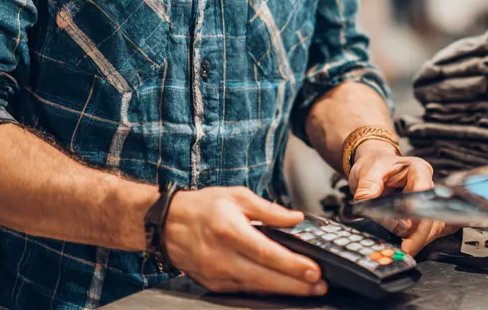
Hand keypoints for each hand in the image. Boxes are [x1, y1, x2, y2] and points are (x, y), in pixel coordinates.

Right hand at [164, 186, 325, 295]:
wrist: (167, 223)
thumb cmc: (202, 207)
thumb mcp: (237, 196)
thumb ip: (269, 210)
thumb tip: (296, 218)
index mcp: (229, 230)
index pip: (267, 253)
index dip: (292, 265)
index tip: (313, 270)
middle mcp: (222, 256)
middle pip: (265, 278)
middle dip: (296, 285)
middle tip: (320, 286)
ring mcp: (217, 274)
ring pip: (257, 289)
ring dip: (285, 291)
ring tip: (308, 289)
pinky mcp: (213, 284)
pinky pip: (245, 291)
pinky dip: (265, 291)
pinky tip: (282, 288)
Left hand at [349, 141, 449, 254]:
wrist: (375, 165)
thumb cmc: (374, 164)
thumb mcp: (367, 171)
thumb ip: (368, 187)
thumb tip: (368, 205)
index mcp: (418, 170)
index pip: (424, 194)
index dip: (418, 214)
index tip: (407, 232)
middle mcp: (427, 185)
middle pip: (433, 212)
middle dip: (421, 234)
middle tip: (406, 249)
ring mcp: (427, 200)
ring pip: (433, 224)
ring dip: (420, 238)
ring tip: (405, 248)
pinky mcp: (422, 212)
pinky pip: (426, 229)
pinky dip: (417, 239)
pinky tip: (408, 245)